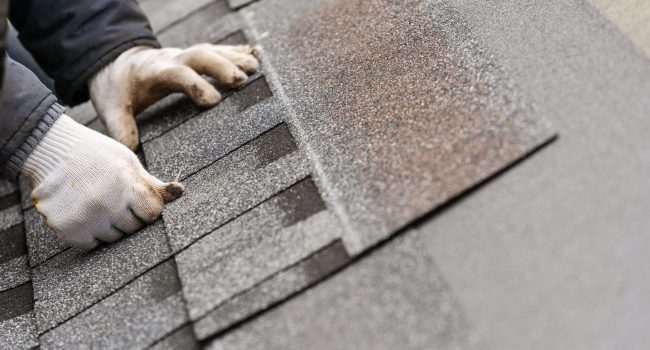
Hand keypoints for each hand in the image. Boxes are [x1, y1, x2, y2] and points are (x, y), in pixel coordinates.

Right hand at [21, 114, 183, 249]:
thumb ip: (153, 184)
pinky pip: (92, 244)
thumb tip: (181, 192)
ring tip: (97, 202)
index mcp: (126, 185)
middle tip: (113, 197)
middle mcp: (107, 204)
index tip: (136, 198)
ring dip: (109, 226)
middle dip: (129, 216)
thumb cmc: (96, 155)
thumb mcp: (128, 162)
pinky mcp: (68, 230)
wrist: (51, 150)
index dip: (148, 206)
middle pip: (134, 228)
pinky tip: (83, 212)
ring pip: (114, 238)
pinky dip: (89, 233)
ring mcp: (86, 219)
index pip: (153, 213)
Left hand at [89, 44, 259, 149]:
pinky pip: (217, 51)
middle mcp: (172, 59)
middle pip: (200, 56)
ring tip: (255, 68)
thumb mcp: (111, 108)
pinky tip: (256, 54)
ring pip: (212, 51)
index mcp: (154, 72)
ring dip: (234, 57)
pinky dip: (237, 52)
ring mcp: (185, 56)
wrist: (116, 64)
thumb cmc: (118, 89)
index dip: (195, 85)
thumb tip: (131, 150)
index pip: (177, 74)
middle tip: (242, 81)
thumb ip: (121, 127)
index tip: (213, 101)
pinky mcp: (193, 57)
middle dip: (222, 66)